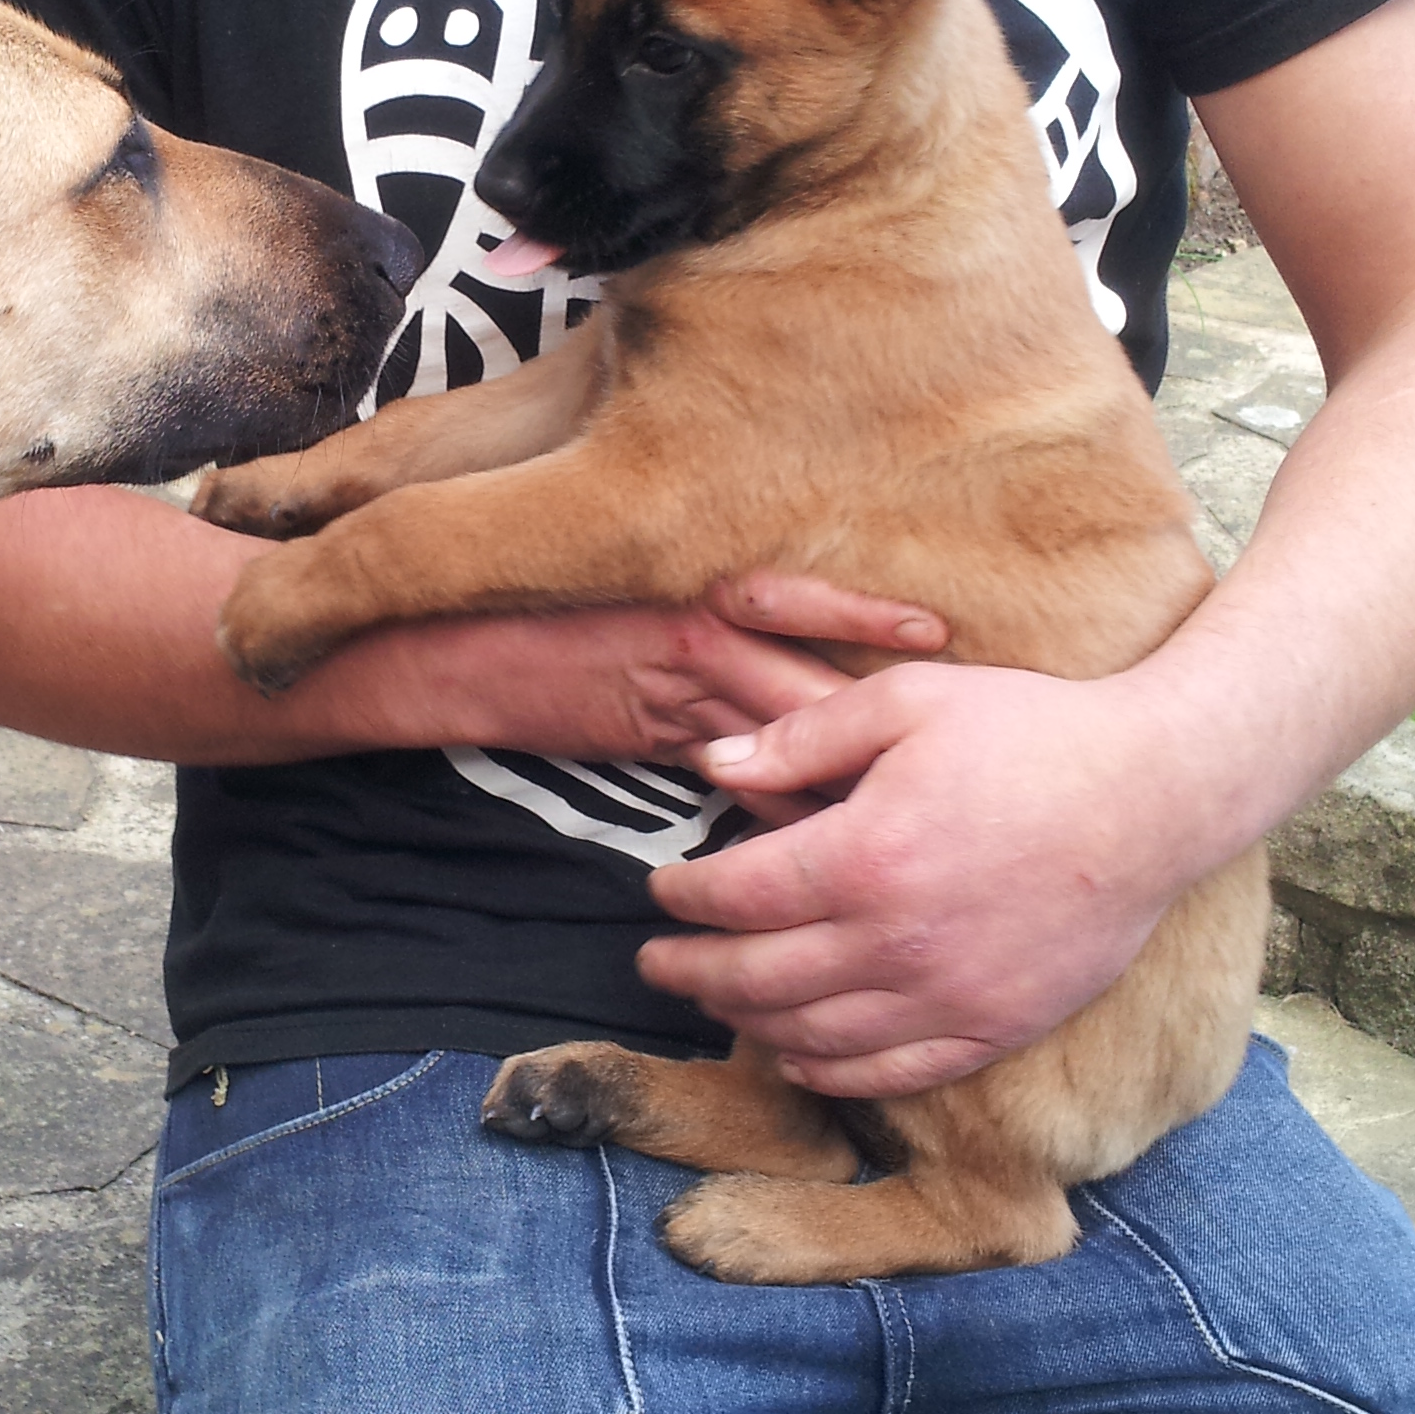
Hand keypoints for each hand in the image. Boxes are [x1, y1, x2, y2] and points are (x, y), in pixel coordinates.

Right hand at [391, 576, 947, 768]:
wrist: (457, 652)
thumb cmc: (553, 634)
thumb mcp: (644, 627)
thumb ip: (719, 661)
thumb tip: (798, 712)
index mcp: (710, 587)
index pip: (810, 601)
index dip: (875, 622)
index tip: (942, 639)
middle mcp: (706, 622)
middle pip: (816, 666)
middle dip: (884, 708)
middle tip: (958, 738)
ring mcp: (679, 673)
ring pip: (784, 719)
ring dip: (843, 761)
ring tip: (910, 795)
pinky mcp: (653, 720)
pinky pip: (732, 761)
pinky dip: (776, 793)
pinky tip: (817, 825)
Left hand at [641, 657, 1212, 1096]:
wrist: (1156, 793)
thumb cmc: (1031, 733)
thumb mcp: (908, 698)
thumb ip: (802, 735)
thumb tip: (713, 763)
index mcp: (864, 855)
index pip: (735, 896)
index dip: (682, 898)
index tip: (663, 892)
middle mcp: (896, 941)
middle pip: (756, 977)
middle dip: (690, 972)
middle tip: (655, 962)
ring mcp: (948, 995)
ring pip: (812, 1035)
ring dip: (746, 1023)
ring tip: (715, 1003)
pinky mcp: (995, 1026)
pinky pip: (892, 1073)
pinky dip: (830, 1072)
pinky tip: (797, 1057)